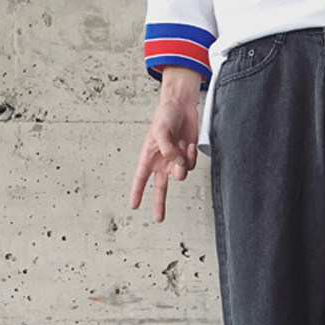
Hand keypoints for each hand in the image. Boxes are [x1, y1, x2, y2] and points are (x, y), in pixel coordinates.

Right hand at [130, 67, 202, 221]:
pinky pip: (191, 165)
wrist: (182, 106)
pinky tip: (187, 143)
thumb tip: (176, 166)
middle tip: (158, 218)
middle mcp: (161, 162)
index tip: (134, 205)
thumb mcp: (161, 131)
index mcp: (149, 157)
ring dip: (182, 165)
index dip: (137, 192)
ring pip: (180, 175)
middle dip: (159, 203)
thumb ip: (167, 150)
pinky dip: (191, 156)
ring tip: (181, 147)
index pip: (141, 178)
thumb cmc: (165, 116)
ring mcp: (175, 160)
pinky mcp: (187, 156)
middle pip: (160, 188)